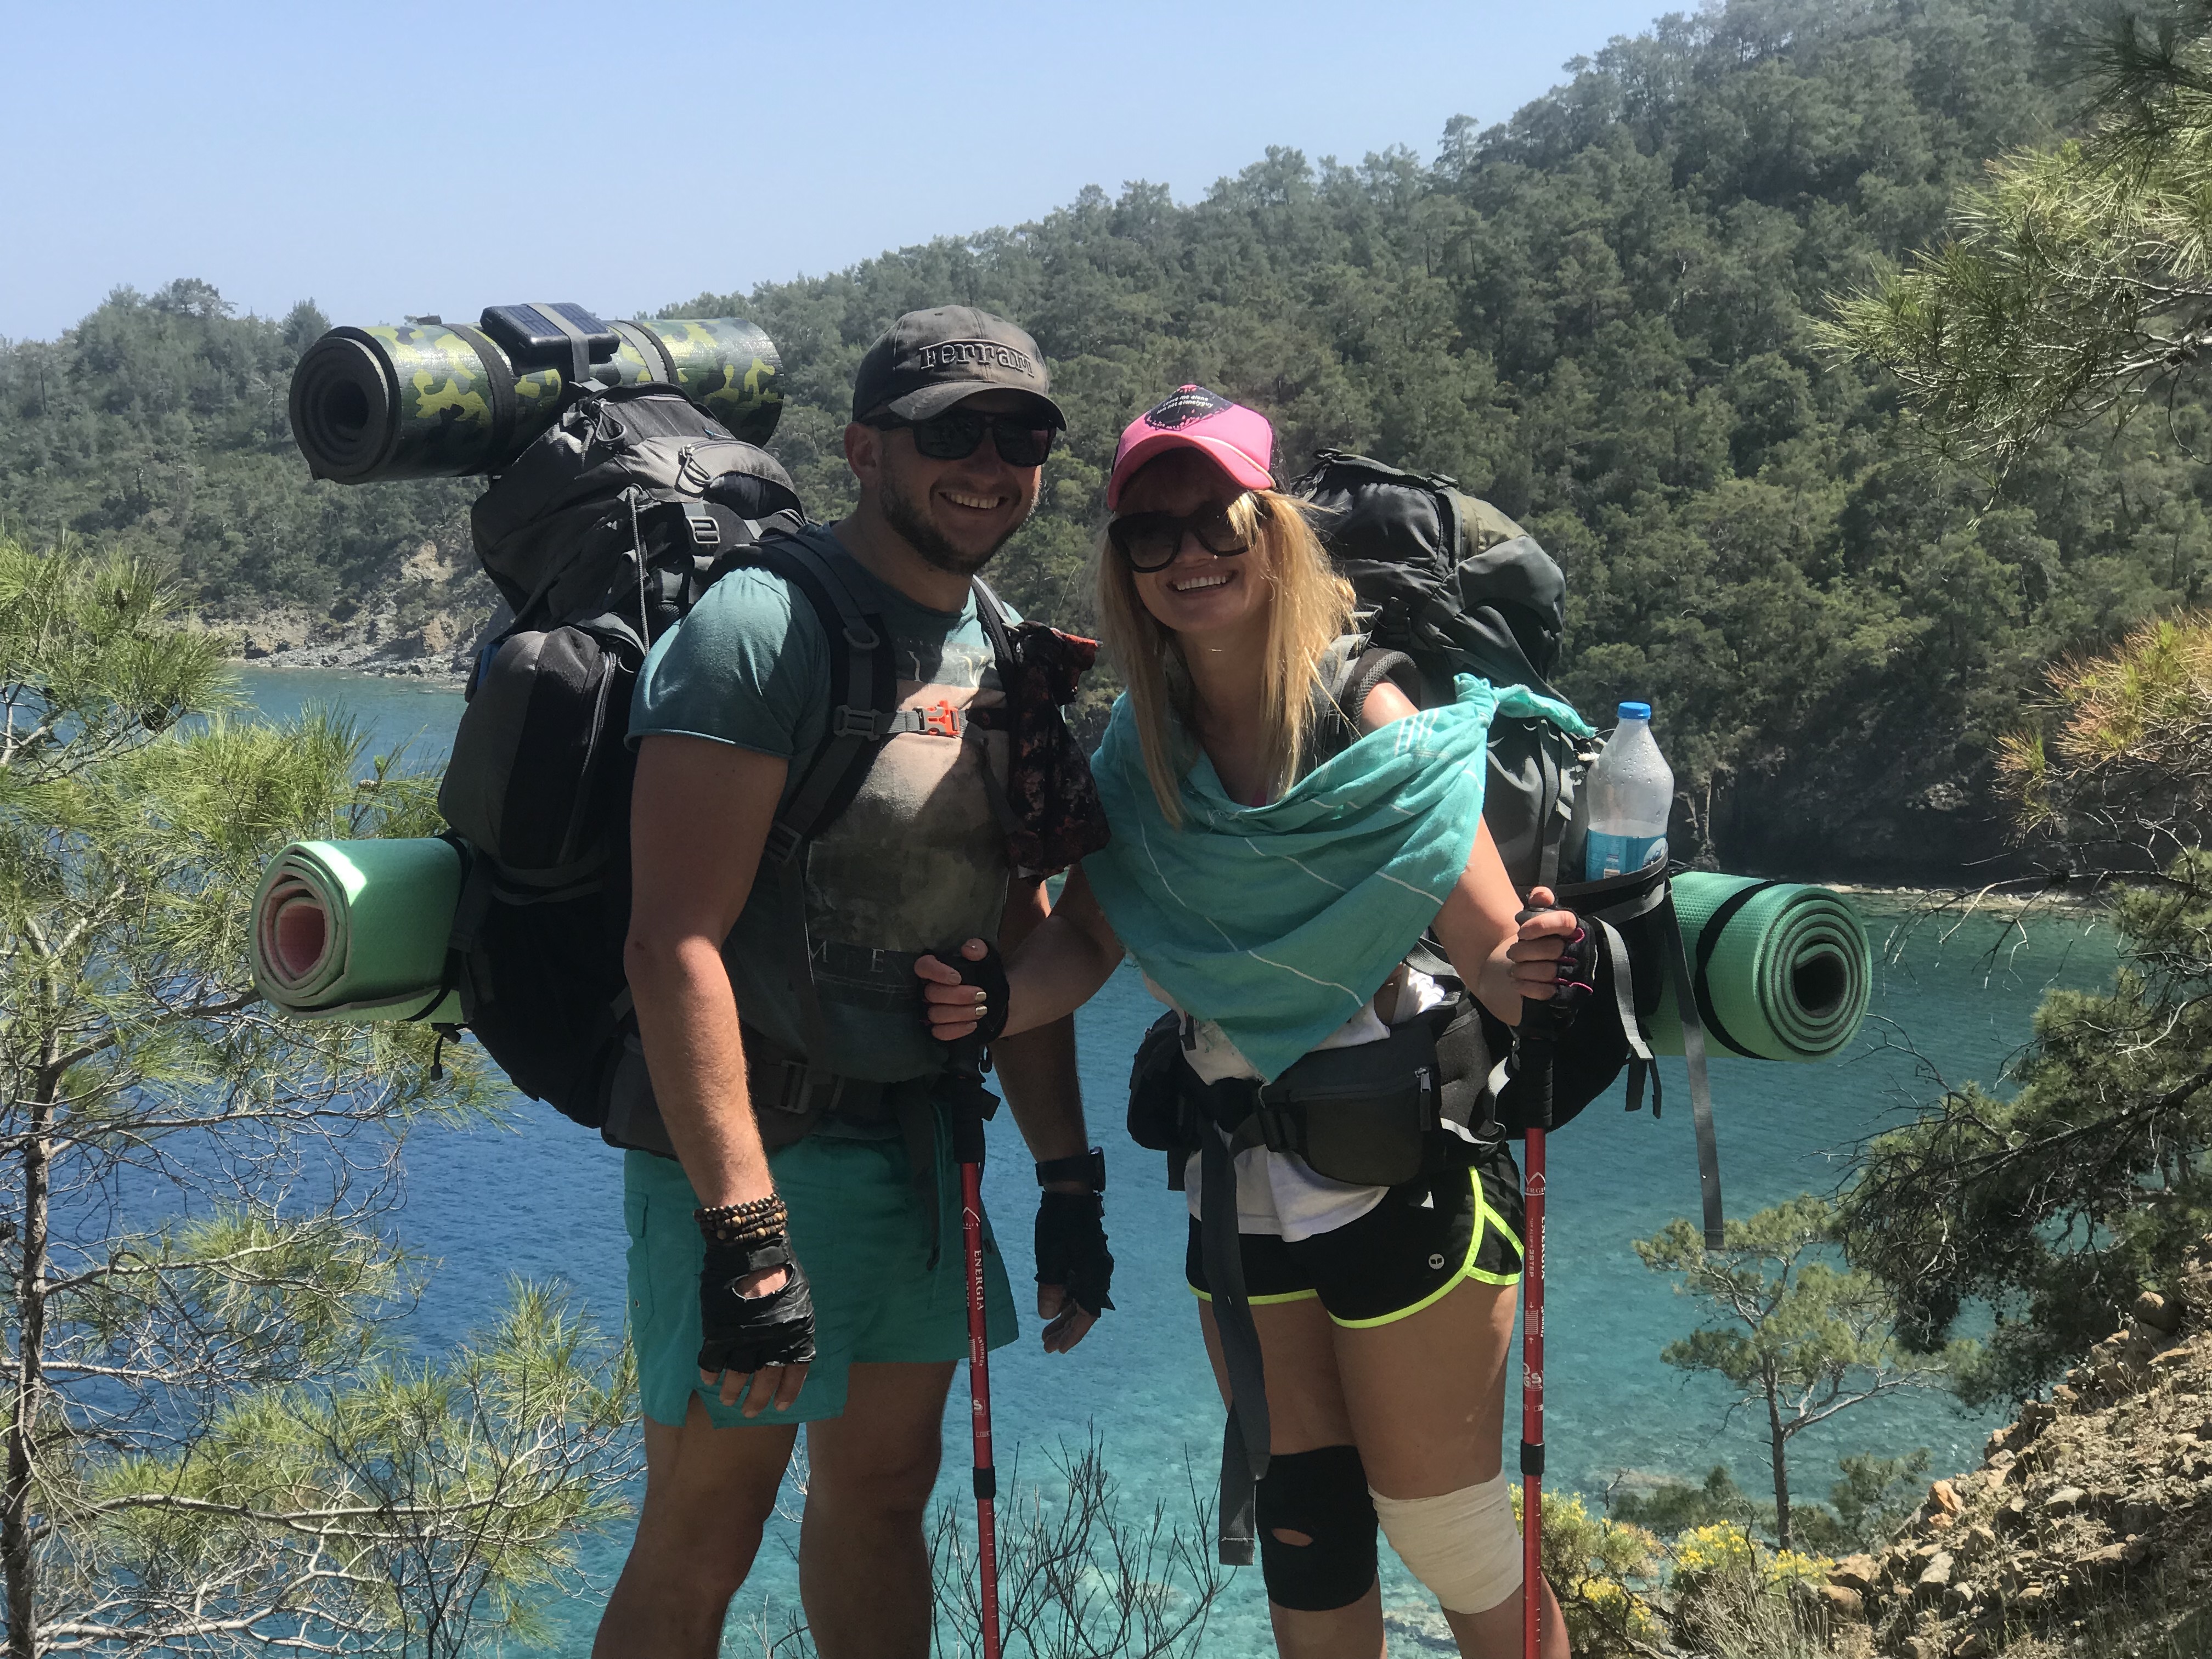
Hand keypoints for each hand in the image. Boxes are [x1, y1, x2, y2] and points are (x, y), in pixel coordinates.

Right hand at [697, 1236, 815, 1416]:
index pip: (795, 1372)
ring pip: (737, 1376)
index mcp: (796, 1332)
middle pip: (764, 1380)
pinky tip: (709, 1379)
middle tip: (749, 1412)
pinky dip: (710, 1372)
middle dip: (756, 1400)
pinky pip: (713, 1360)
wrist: (751, 1247)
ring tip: (728, 1400)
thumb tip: (787, 1346)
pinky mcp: (719, 1330)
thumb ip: (793, 1325)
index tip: (780, 1407)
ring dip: (731, 1391)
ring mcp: (744, 1337)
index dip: (787, 1392)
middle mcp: (772, 1340)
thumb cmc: (781, 1268)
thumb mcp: (799, 1298)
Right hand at [916, 937, 1006, 1043]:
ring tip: (982, 1010)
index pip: (923, 966)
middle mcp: (929, 990)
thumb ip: (980, 949)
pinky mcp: (940, 1029)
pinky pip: (939, 1033)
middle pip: (931, 994)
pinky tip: (973, 1024)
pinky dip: (957, 1030)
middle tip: (982, 995)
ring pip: (935, 1015)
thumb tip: (968, 949)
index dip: (936, 972)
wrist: (1000, 1000)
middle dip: (958, 996)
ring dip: (961, 1013)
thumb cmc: (988, 977)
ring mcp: (933, 1011)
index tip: (957, 978)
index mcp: (937, 970)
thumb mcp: (988, 959)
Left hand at [1034, 1190, 1111, 1353]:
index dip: (1072, 1335)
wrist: (1069, 1191)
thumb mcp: (1049, 1259)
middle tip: (1046, 1345)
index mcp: (1093, 1277)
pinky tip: (1053, 1305)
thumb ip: (1049, 1290)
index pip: (1086, 1316)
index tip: (1057, 1350)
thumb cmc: (1058, 1225)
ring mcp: (1094, 1265)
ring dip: (1064, 1315)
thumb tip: (1047, 1315)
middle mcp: (1098, 1274)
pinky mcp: (1087, 1256)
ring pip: (1080, 1298)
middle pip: (1083, 1310)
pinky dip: (1065, 1298)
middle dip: (1065, 1329)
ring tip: (1045, 1331)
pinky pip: (1078, 1286)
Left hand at [1506, 886, 1591, 1001]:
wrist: (1544, 968)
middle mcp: (1580, 951)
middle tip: (1511, 952)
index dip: (1541, 924)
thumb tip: (1540, 894)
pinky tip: (1516, 983)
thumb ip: (1540, 903)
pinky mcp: (1568, 993)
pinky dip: (1528, 988)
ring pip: (1548, 971)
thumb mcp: (1540, 918)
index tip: (1521, 931)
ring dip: (1524, 969)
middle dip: (1525, 950)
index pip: (1565, 921)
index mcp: (1575, 929)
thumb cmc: (1541, 940)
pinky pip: (1548, 992)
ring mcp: (1576, 974)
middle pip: (1553, 948)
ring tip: (1513, 968)